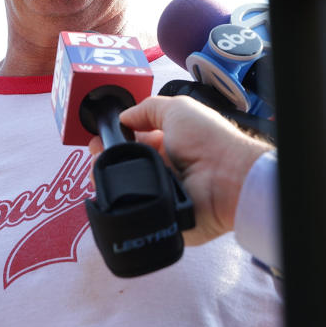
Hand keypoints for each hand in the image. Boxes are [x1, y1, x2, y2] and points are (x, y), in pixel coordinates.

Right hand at [88, 96, 272, 245]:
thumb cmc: (208, 139)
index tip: (98, 141)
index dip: (114, 140)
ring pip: (123, 192)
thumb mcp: (178, 109)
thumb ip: (148, 109)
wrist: (228, 178)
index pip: (133, 143)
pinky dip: (121, 206)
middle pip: (124, 167)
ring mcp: (160, 194)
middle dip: (105, 161)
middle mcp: (163, 169)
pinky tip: (113, 197)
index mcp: (168, 144)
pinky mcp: (160, 217)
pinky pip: (133, 214)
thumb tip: (123, 116)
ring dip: (109, 182)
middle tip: (97, 159)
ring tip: (101, 175)